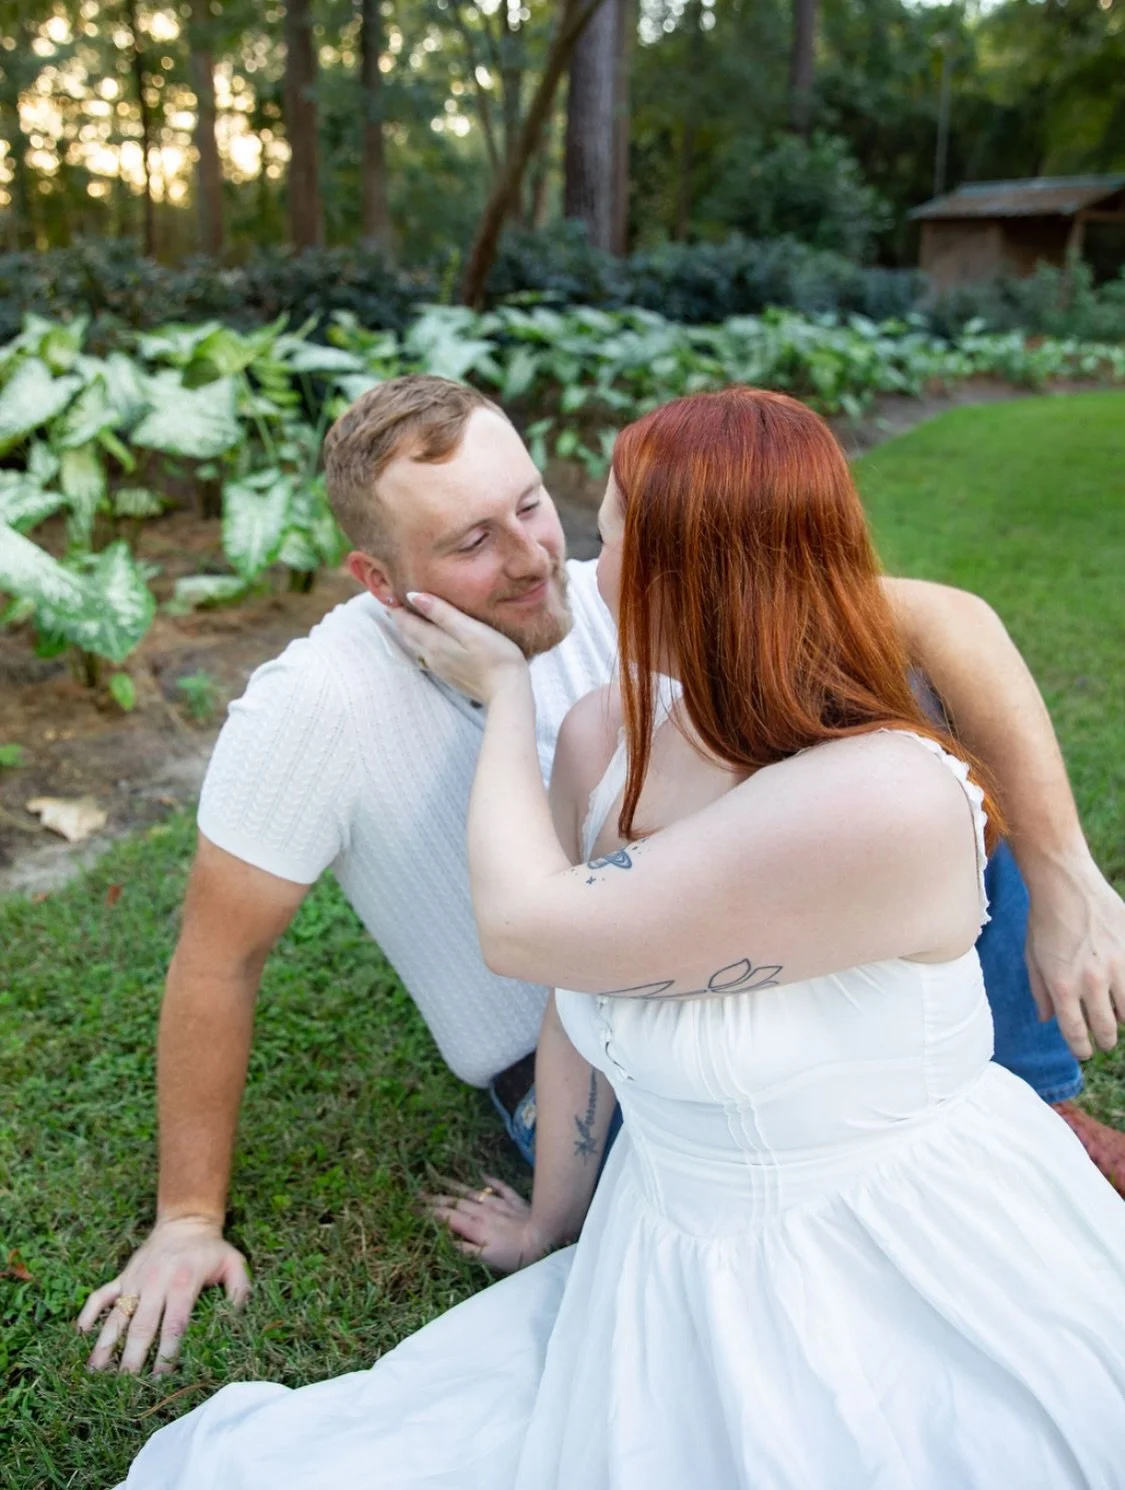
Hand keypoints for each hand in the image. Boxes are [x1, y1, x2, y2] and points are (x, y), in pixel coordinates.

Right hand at [76, 1216, 250, 1374]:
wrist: (186, 1222)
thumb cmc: (211, 1249)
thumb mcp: (234, 1264)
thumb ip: (240, 1291)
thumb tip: (237, 1322)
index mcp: (183, 1282)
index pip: (173, 1325)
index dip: (167, 1353)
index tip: (160, 1379)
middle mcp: (155, 1282)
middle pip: (141, 1326)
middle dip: (132, 1358)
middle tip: (125, 1387)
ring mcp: (135, 1280)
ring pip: (116, 1315)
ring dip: (105, 1344)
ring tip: (95, 1371)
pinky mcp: (123, 1276)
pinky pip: (101, 1296)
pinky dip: (88, 1314)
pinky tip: (79, 1335)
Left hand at [393, 592, 527, 705]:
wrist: (507, 691)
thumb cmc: (495, 655)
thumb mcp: (468, 628)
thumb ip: (441, 612)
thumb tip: (413, 596)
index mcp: (434, 642)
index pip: (405, 622)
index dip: (396, 607)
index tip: (388, 593)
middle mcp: (431, 656)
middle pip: (407, 634)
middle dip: (399, 618)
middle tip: (393, 601)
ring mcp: (440, 667)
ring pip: (416, 645)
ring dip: (409, 630)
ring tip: (407, 616)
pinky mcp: (450, 674)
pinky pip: (427, 654)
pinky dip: (421, 641)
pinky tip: (429, 637)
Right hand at [423, 1175, 549, 1273]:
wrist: (544, 1238)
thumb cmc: (515, 1255)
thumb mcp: (486, 1259)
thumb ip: (464, 1249)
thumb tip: (443, 1240)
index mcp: (474, 1226)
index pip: (446, 1217)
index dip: (428, 1211)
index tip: (412, 1206)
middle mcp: (483, 1211)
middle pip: (455, 1201)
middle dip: (436, 1196)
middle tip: (419, 1191)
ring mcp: (499, 1204)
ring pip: (473, 1192)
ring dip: (456, 1185)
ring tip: (441, 1177)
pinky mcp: (515, 1201)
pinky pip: (501, 1187)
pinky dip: (491, 1181)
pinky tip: (483, 1175)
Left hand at [1025, 851, 1124, 1059]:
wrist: (1066, 884)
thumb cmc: (1044, 920)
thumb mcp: (1032, 958)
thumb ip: (1040, 992)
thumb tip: (1046, 1020)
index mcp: (1062, 985)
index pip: (1076, 1032)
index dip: (1080, 1048)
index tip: (1084, 1052)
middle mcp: (1091, 980)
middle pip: (1106, 1028)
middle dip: (1105, 1040)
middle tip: (1104, 1041)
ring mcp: (1116, 965)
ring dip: (1122, 1019)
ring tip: (1116, 1016)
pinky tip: (1121, 994)